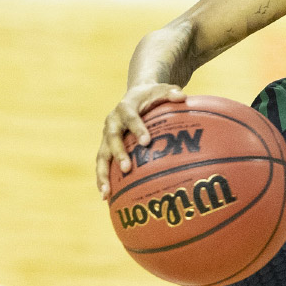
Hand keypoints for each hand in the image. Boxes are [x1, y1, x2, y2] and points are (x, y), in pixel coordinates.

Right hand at [95, 82, 186, 198]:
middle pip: (112, 138)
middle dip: (118, 153)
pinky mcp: (105, 146)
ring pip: (101, 155)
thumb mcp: (162, 89)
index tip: (146, 142)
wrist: (135, 95)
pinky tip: (106, 196)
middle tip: (128, 168)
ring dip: (103, 173)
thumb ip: (171, 92)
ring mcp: (106, 136)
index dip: (137, 129)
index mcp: (125, 108)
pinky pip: (102, 164)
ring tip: (106, 192)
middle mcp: (112, 122)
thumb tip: (183, 97)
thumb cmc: (152, 95)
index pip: (130, 118)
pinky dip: (102, 178)